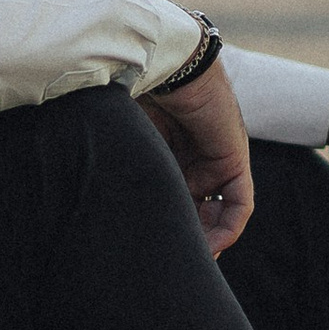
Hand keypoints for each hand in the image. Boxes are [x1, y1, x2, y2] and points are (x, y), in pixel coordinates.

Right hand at [139, 62, 254, 253]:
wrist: (163, 64)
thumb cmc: (131, 94)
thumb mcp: (124, 142)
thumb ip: (121, 170)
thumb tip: (89, 207)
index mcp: (164, 155)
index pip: (171, 202)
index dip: (163, 228)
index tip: (147, 251)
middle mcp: (191, 160)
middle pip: (195, 213)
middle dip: (186, 241)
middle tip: (170, 265)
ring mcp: (215, 160)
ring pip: (217, 213)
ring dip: (208, 240)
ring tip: (191, 261)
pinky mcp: (233, 159)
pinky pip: (239, 203)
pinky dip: (229, 227)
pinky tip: (214, 246)